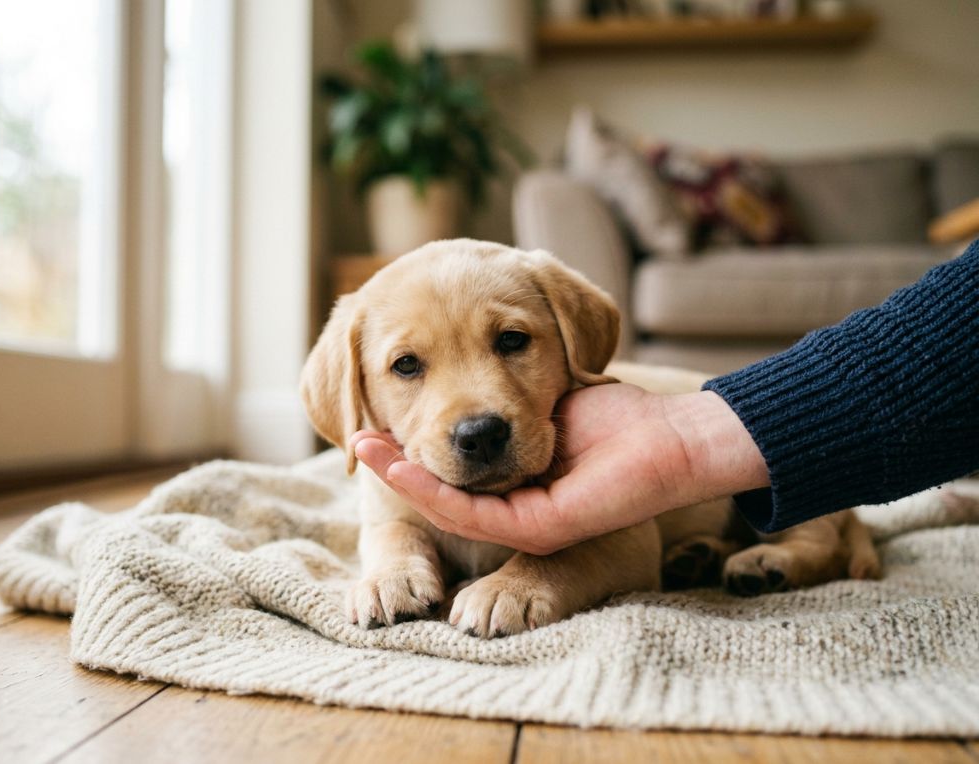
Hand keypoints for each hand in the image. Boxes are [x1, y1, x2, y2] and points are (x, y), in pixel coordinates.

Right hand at [351, 383, 767, 554]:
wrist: (673, 435)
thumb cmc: (616, 413)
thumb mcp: (540, 394)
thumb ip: (497, 399)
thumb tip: (456, 375)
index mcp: (511, 479)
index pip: (446, 466)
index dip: (408, 441)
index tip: (378, 409)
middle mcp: (511, 506)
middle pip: (437, 488)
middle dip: (395, 459)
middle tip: (356, 431)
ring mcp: (521, 522)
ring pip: (444, 504)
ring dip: (400, 474)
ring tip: (361, 442)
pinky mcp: (534, 528)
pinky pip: (470, 512)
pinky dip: (429, 487)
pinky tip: (397, 463)